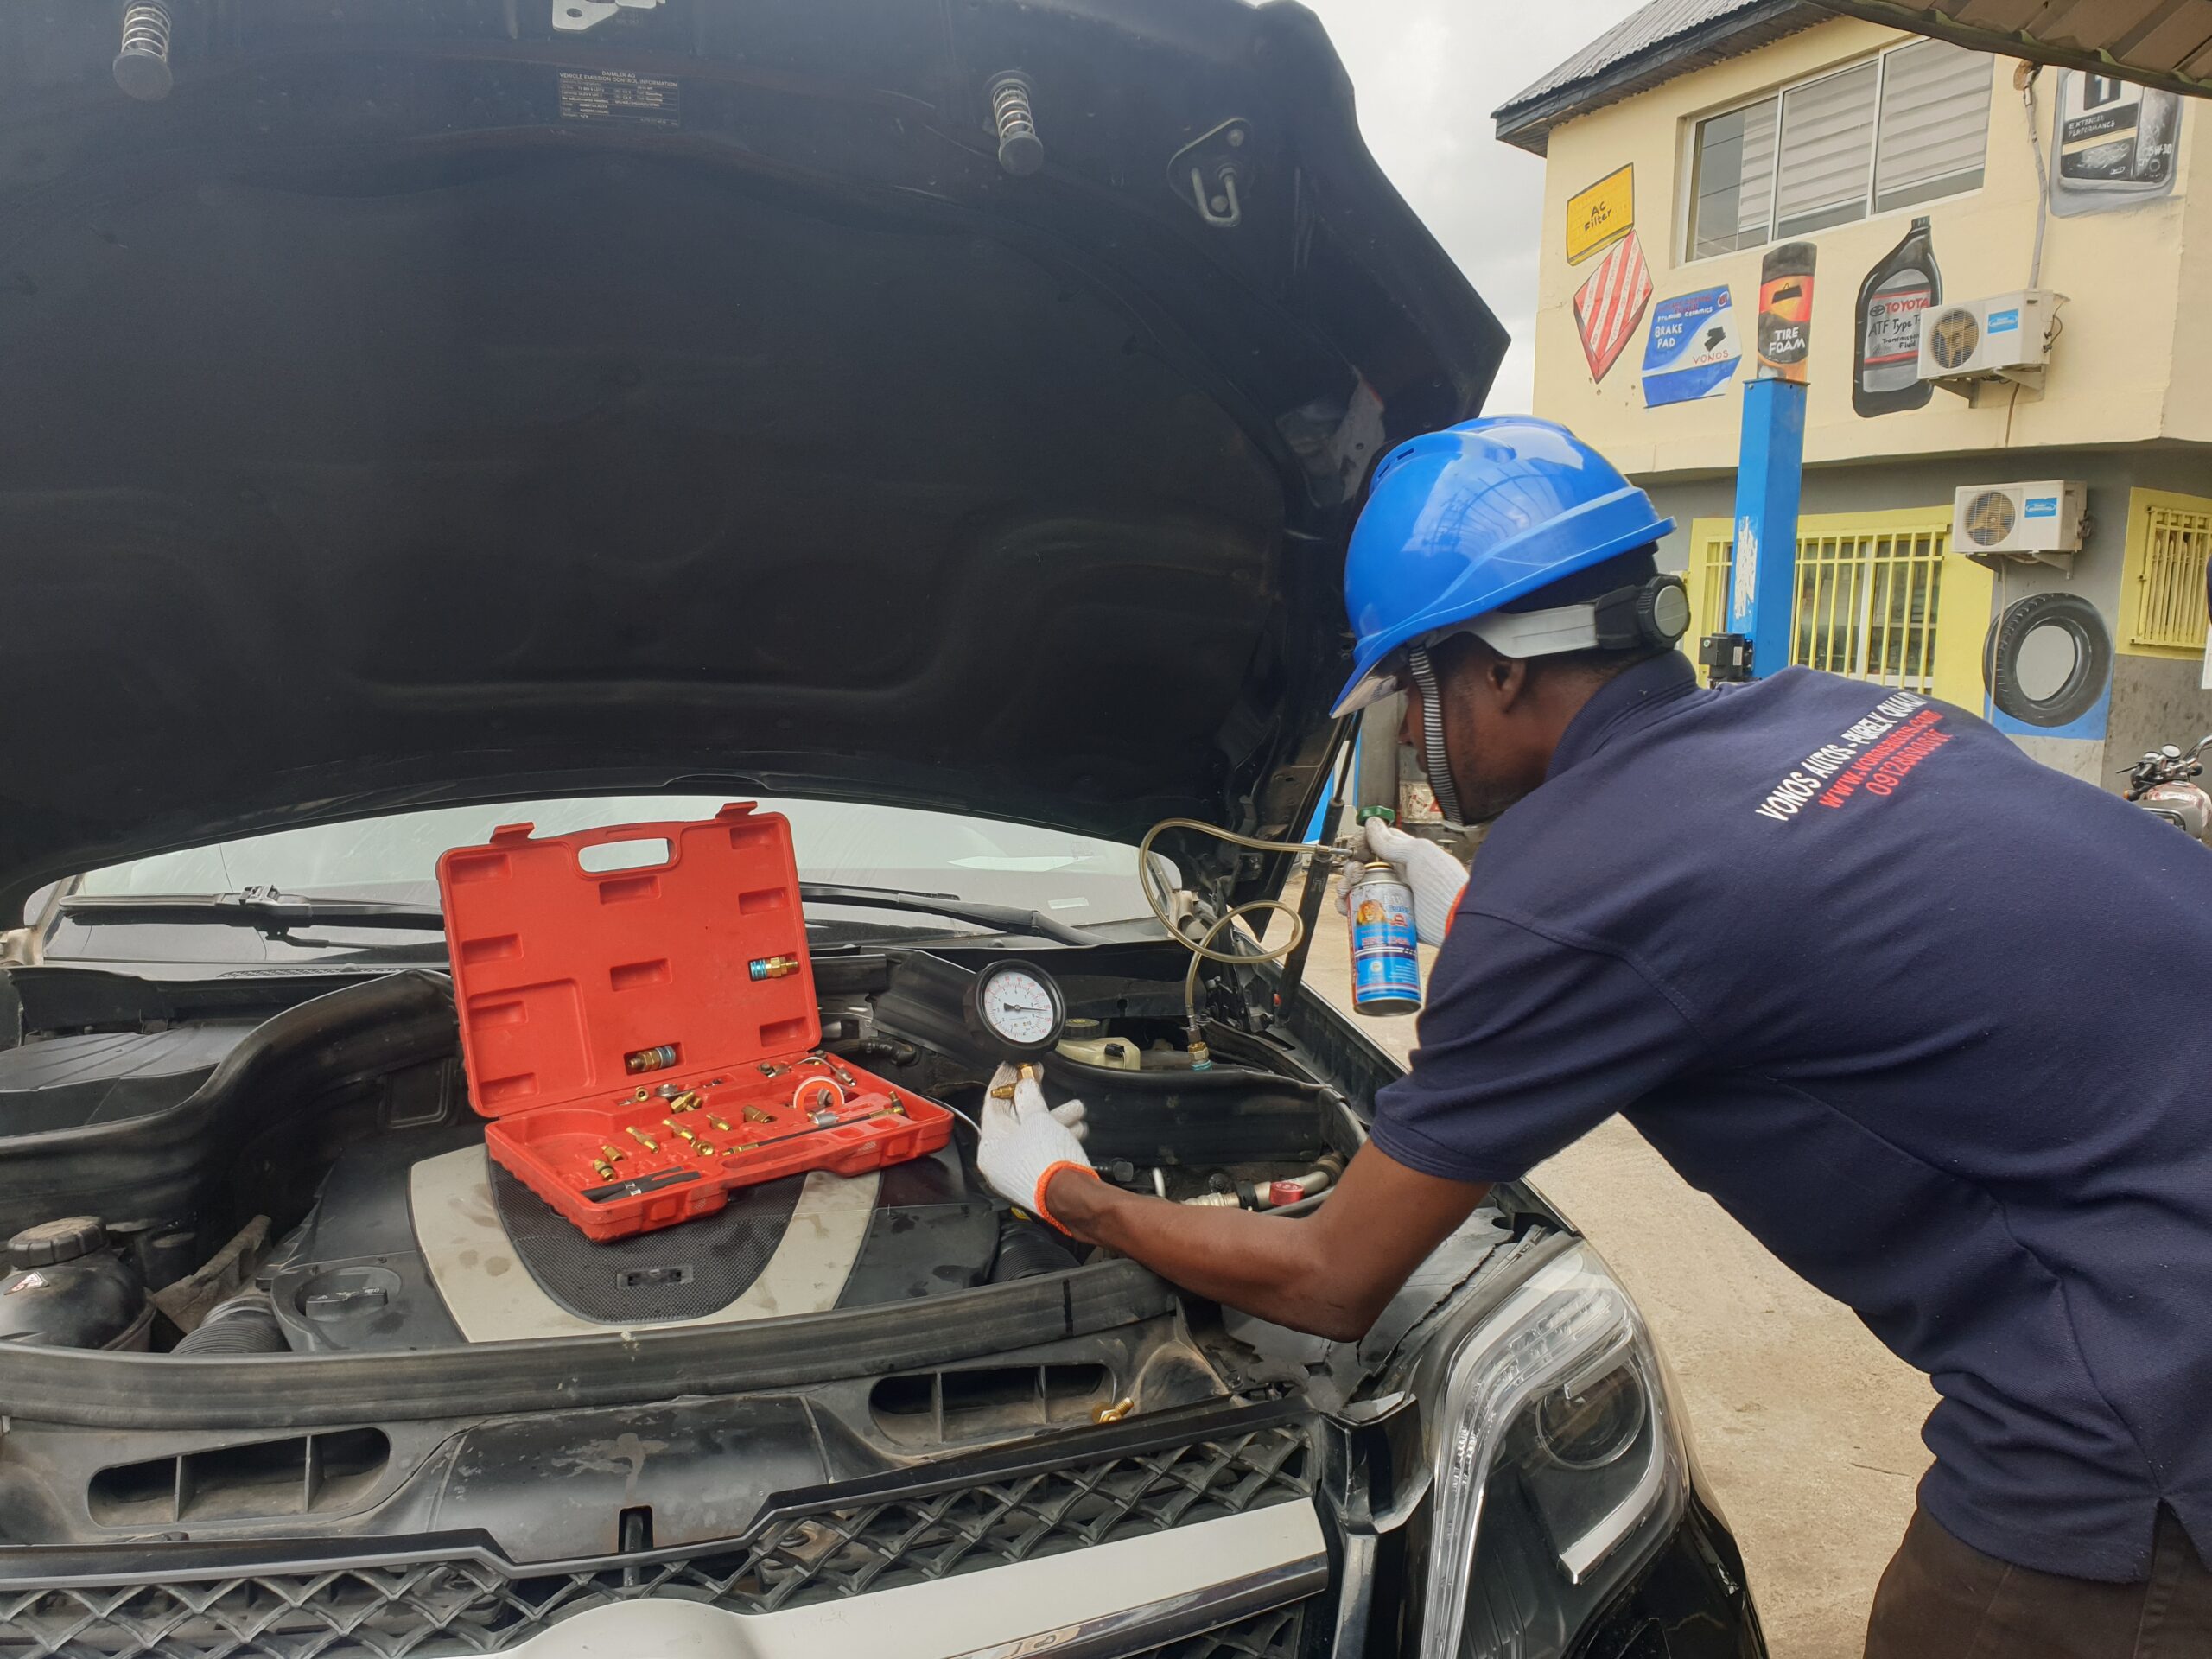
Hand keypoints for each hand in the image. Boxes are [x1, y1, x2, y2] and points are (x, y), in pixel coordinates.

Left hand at [975, 1063, 1094, 1228]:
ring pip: (1034, 1134)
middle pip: (1014, 1119)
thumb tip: (1025, 1086)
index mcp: (990, 1146)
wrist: (1072, 1196)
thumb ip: (1029, 1098)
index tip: (1012, 1068)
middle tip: (1039, 1078)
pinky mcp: (1038, 1178)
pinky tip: (1075, 1128)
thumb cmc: (1048, 1163)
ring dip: (1054, 1117)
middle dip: (1034, 1098)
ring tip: (1073, 1108)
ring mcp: (1019, 1171)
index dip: (1004, 1081)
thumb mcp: (1037, 1119)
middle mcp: (1001, 1161)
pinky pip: (1044, 1148)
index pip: (992, 1104)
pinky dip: (1058, 1135)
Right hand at [1336, 817, 1466, 946]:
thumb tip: (1373, 825)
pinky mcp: (1390, 919)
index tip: (1358, 848)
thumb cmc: (1444, 884)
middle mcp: (1399, 876)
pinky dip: (1350, 909)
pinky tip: (1347, 907)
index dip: (1363, 843)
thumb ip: (1395, 842)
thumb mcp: (1420, 853)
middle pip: (1364, 867)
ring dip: (1347, 887)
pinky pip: (1364, 912)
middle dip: (1352, 867)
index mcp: (1408, 857)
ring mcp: (1393, 898)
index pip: (1378, 844)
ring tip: (1348, 891)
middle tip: (1356, 873)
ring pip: (1360, 889)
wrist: (1455, 921)